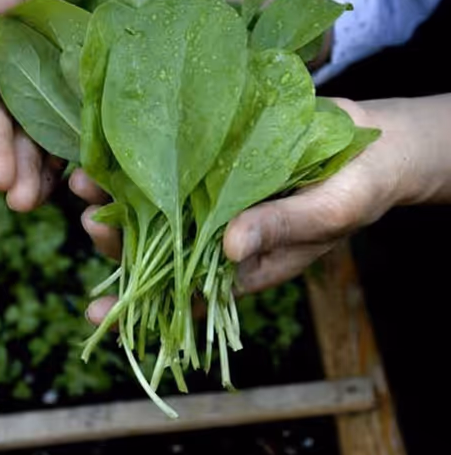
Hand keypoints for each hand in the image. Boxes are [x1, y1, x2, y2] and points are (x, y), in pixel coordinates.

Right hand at [0, 0, 170, 209]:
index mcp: (13, 35)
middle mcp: (34, 74)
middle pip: (5, 119)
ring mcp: (68, 103)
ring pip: (38, 146)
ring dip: (26, 176)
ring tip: (24, 200)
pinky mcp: (103, 126)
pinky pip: (83, 158)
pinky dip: (75, 179)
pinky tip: (75, 194)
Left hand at [82, 97, 414, 324]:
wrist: (373, 141)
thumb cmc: (358, 189)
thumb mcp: (327, 212)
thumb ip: (280, 228)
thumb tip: (229, 247)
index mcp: (239, 265)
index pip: (181, 296)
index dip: (137, 306)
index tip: (96, 313)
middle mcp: (213, 235)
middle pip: (151, 247)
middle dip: (113, 238)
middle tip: (87, 220)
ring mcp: (206, 197)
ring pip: (147, 205)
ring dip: (113, 196)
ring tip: (82, 182)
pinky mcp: (205, 159)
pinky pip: (164, 164)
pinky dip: (133, 159)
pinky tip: (104, 146)